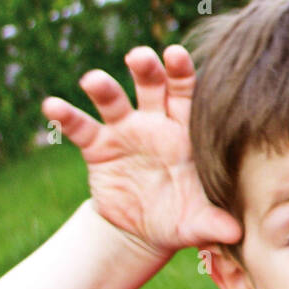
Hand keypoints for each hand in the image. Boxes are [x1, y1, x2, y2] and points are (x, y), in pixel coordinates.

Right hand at [41, 45, 241, 260]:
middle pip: (151, 86)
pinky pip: (81, 128)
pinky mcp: (98, 146)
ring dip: (103, 87)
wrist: (145, 231)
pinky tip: (53, 106)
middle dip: (146, 69)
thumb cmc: (182, 218)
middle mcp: (155, 122)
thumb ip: (215, 223)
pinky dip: (66, 116)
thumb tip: (235, 234)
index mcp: (186, 130)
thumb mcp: (198, 223)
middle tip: (139, 57)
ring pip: (114, 101)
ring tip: (93, 80)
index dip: (182, 72)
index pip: (187, 93)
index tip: (177, 54)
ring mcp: (125, 131)